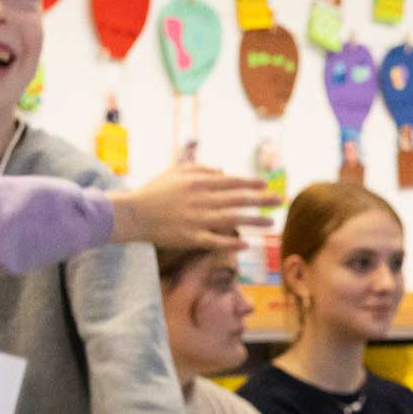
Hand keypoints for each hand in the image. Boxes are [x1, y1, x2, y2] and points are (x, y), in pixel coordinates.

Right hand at [108, 164, 277, 249]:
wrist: (132, 214)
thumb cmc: (154, 191)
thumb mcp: (176, 172)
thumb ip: (201, 169)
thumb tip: (224, 171)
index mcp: (198, 183)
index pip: (231, 182)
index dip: (250, 184)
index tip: (266, 186)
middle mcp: (201, 200)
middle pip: (238, 199)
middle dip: (261, 200)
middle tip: (280, 201)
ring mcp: (197, 220)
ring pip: (232, 220)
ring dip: (254, 221)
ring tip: (272, 223)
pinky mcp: (190, 238)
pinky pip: (215, 241)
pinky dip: (231, 243)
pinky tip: (246, 244)